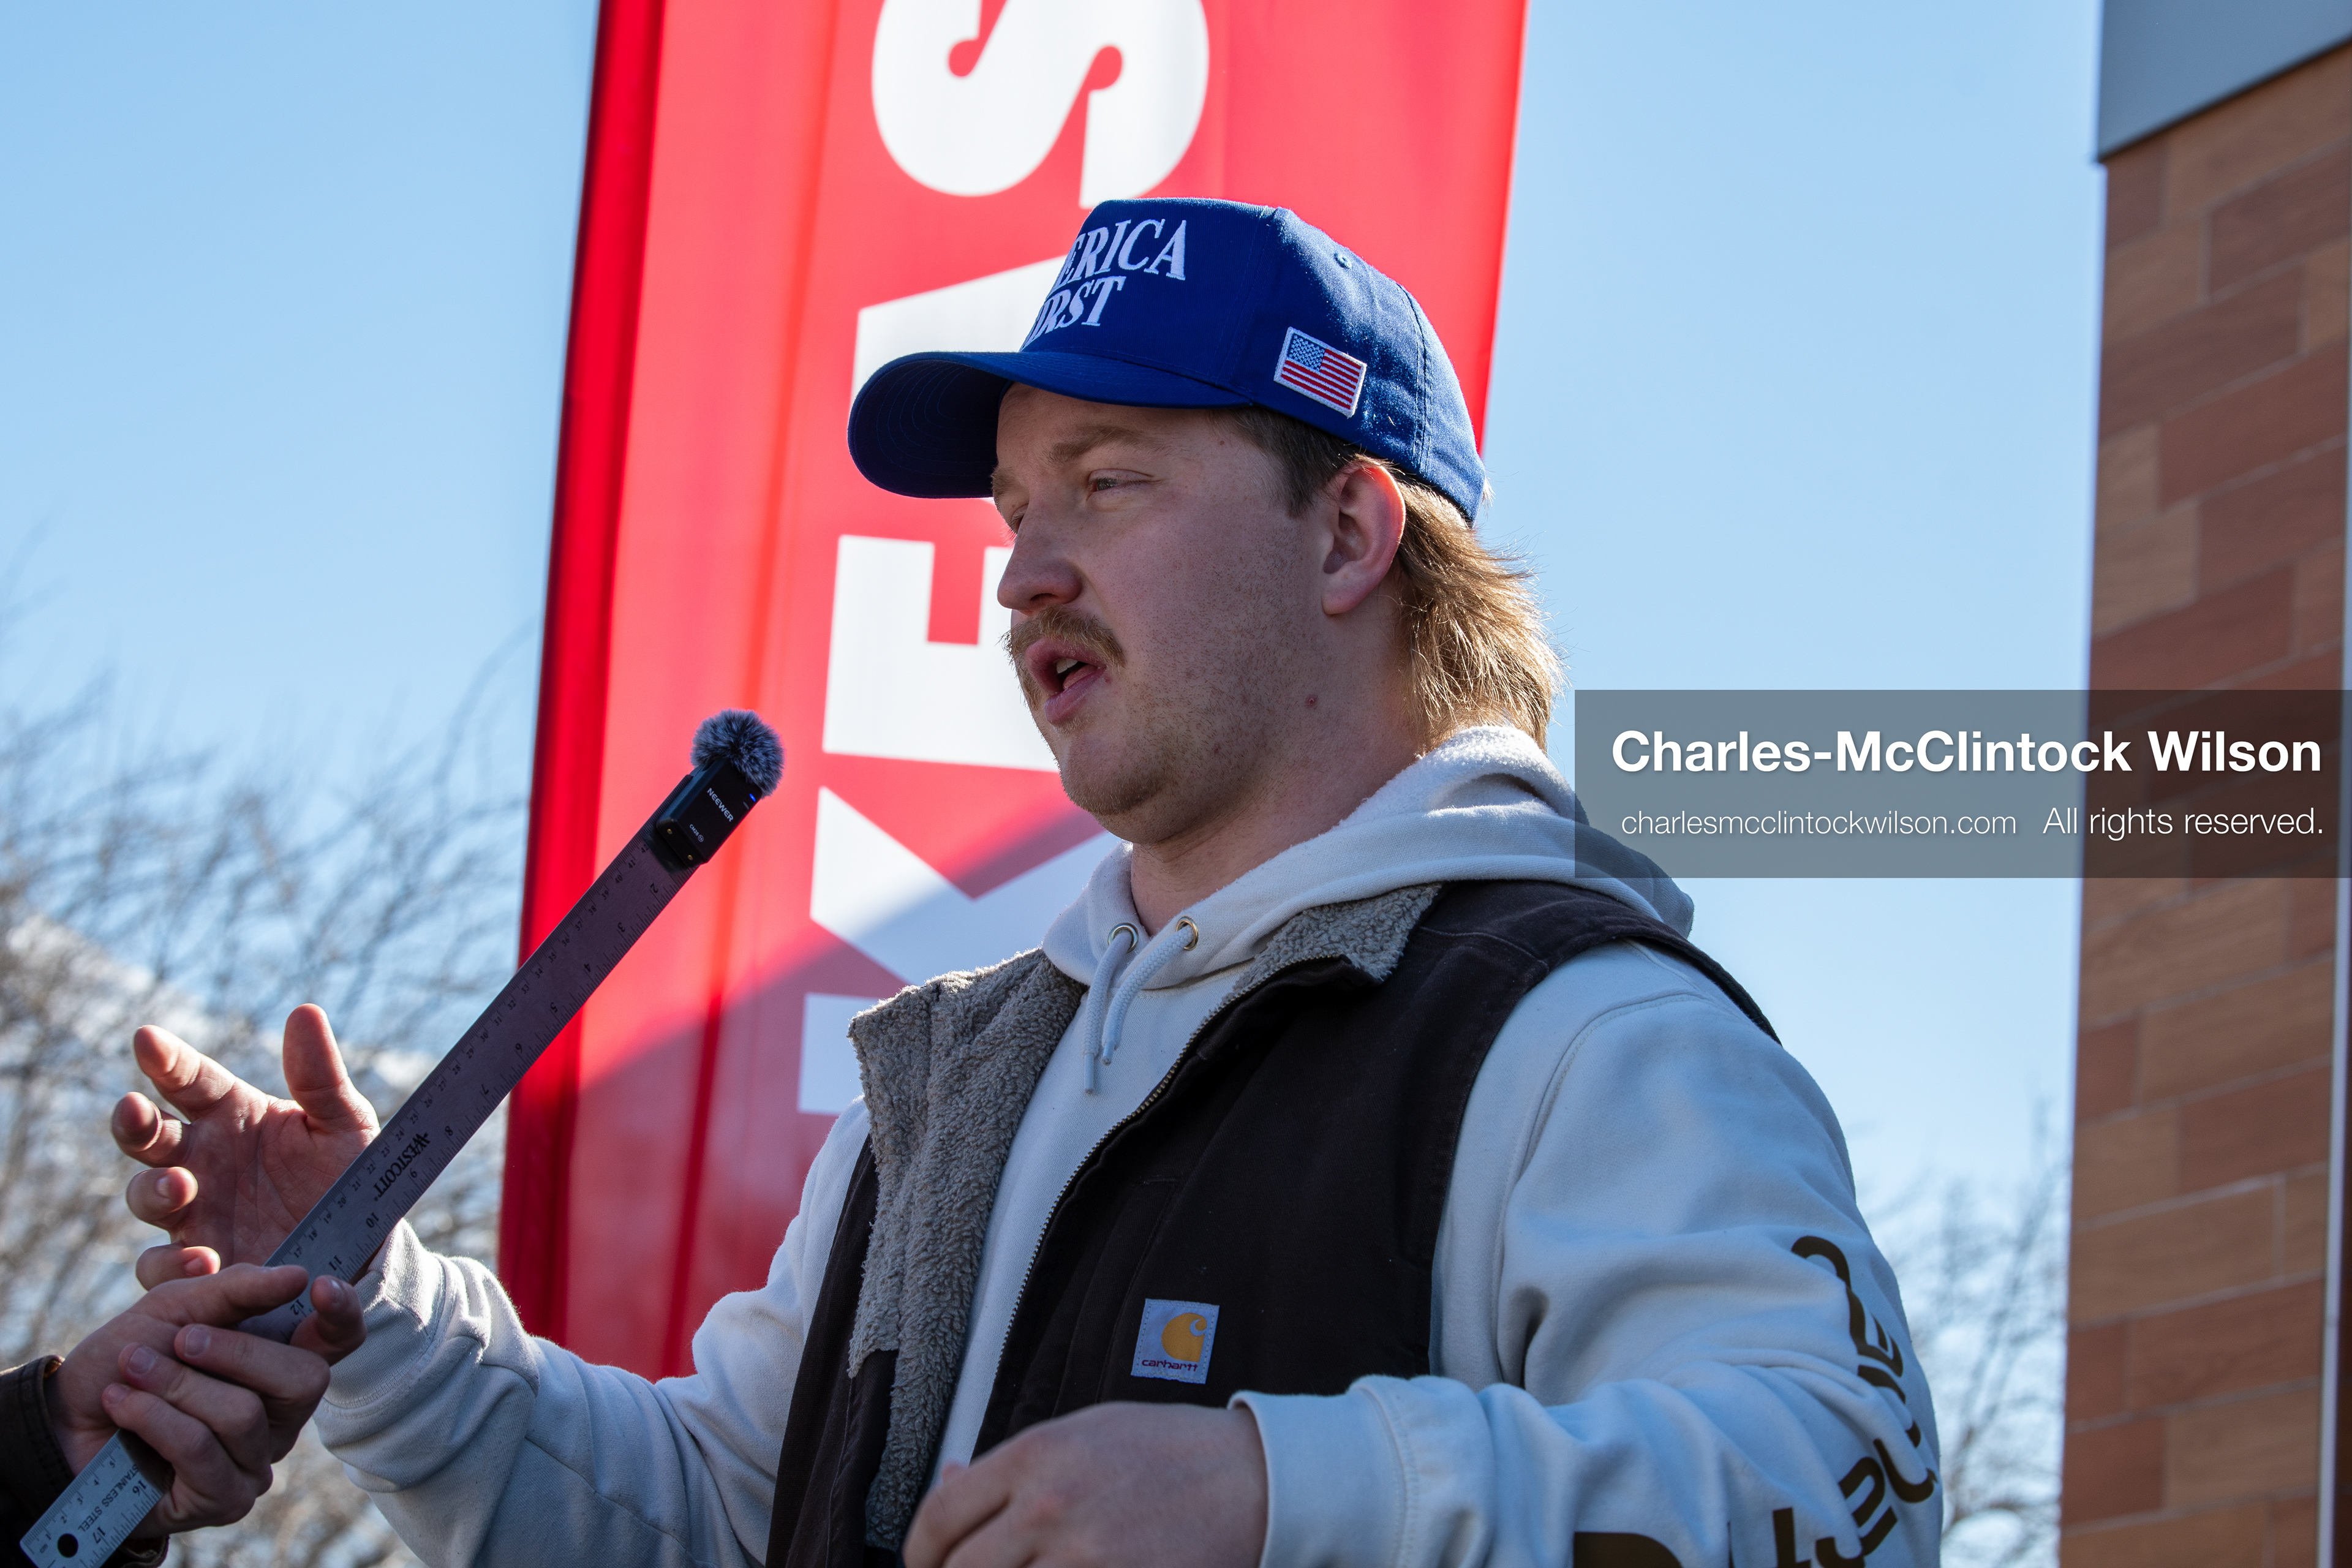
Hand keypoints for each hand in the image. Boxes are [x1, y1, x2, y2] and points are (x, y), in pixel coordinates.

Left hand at [48, 1263, 367, 1536]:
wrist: (65, 1419)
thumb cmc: (130, 1358)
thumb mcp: (176, 1307)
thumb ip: (236, 1288)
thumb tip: (297, 1276)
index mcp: (283, 1361)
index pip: (340, 1341)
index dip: (342, 1314)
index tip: (318, 1285)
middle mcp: (282, 1415)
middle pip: (303, 1380)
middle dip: (235, 1352)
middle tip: (182, 1338)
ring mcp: (256, 1461)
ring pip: (243, 1415)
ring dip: (175, 1386)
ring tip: (131, 1370)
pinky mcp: (223, 1498)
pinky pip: (202, 1451)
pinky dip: (156, 1419)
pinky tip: (123, 1406)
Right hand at [113, 1005, 377, 1286]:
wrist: (361, 1247)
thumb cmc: (346, 1175)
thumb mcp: (344, 1125)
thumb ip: (321, 1076)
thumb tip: (305, 1011)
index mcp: (232, 1114)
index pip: (190, 1079)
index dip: (167, 1059)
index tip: (147, 1037)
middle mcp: (201, 1159)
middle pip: (146, 1134)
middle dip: (133, 1121)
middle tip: (135, 1110)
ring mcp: (193, 1211)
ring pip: (145, 1195)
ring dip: (153, 1189)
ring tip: (182, 1186)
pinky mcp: (197, 1264)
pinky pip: (161, 1266)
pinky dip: (171, 1266)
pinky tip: (202, 1262)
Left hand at [902, 1403, 1266, 1567]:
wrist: (1253, 1479)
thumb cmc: (1172, 1452)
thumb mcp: (1087, 1433)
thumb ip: (1016, 1465)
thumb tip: (951, 1482)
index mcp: (1036, 1456)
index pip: (941, 1513)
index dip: (920, 1552)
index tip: (926, 1564)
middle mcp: (1049, 1506)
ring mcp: (1082, 1556)